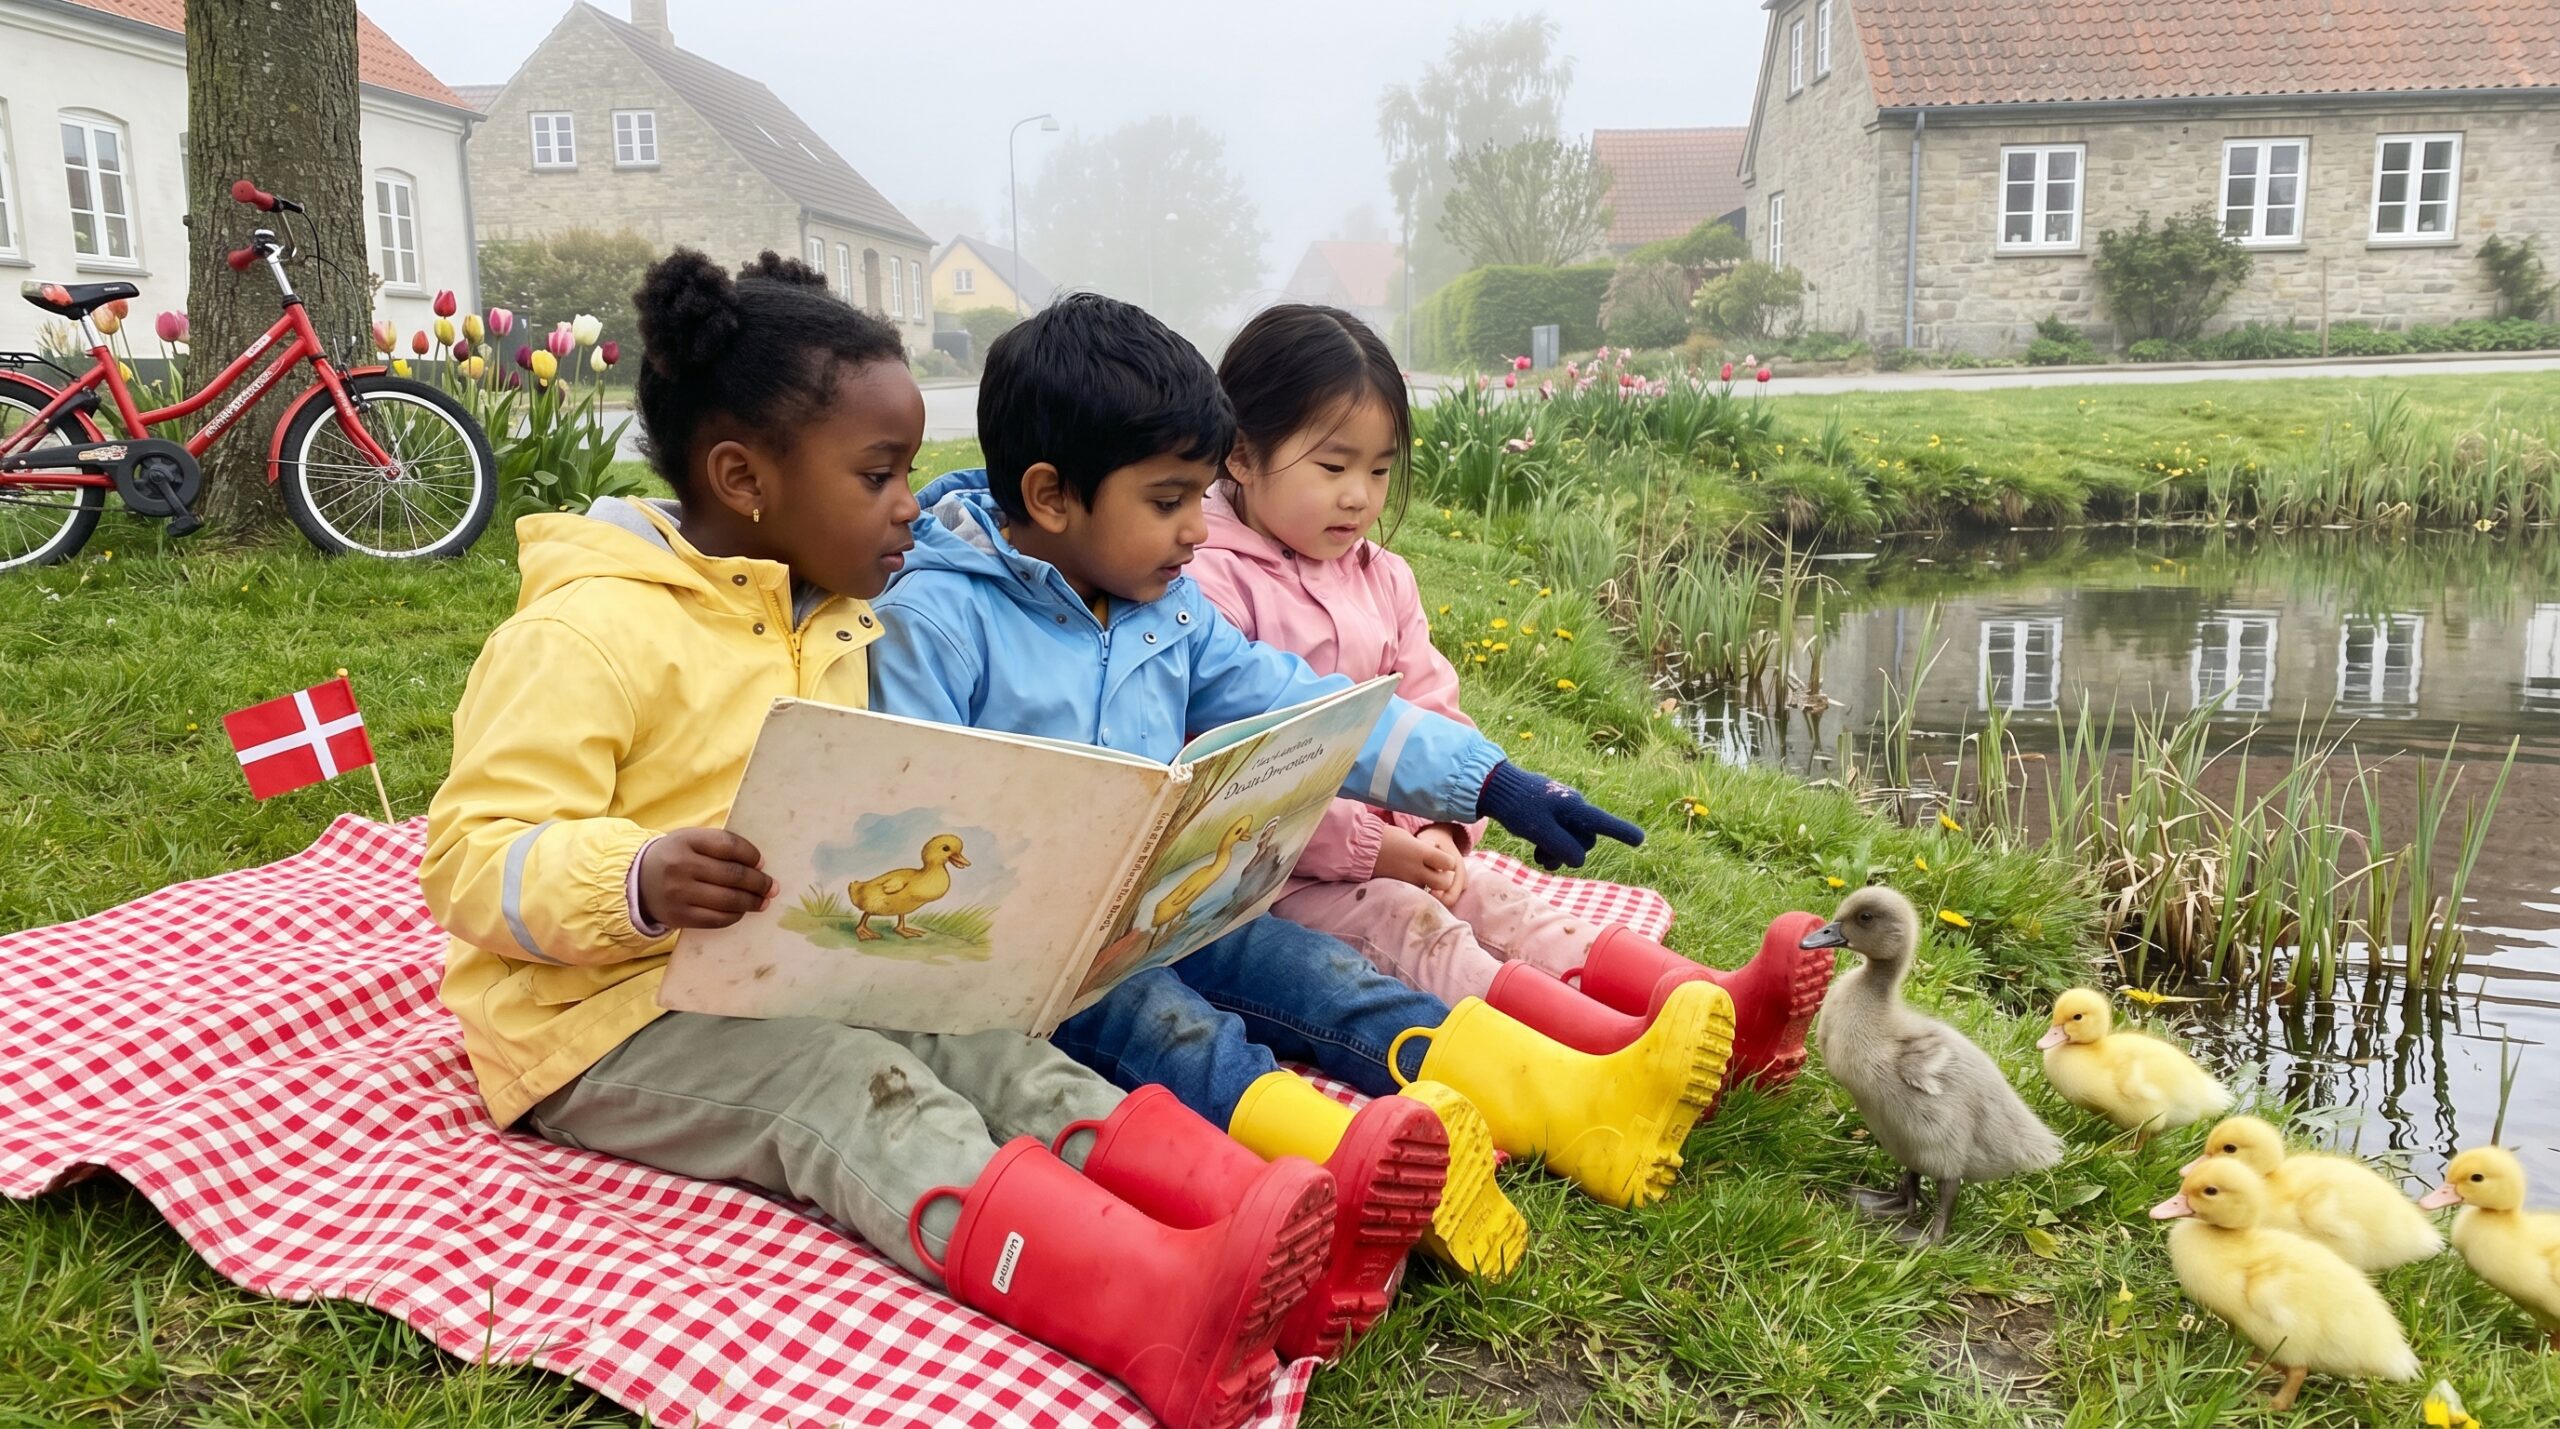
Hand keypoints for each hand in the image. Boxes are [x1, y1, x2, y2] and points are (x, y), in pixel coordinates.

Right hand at [637, 827, 774, 929]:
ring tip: (764, 900)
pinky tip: (742, 910)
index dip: (751, 854)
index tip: (761, 863)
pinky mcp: (680, 916)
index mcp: (685, 841)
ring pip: (728, 899)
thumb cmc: (674, 858)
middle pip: (732, 875)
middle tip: (772, 886)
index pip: (728, 845)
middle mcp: (681, 866)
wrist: (637, 882)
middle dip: (759, 882)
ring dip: (753, 901)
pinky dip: (735, 914)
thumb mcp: (690, 841)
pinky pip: (717, 918)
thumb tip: (758, 866)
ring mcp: (679, 893)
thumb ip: (720, 846)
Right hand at [1374, 826, 1464, 904]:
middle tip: (1441, 873)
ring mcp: (1407, 881)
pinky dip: (1417, 886)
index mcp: (1421, 853)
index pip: (1448, 863)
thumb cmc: (1385, 838)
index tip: (1443, 860)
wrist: (1360, 849)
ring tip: (1422, 874)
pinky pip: (1415, 890)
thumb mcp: (1409, 838)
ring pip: (1429, 888)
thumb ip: (1425, 847)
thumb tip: (1436, 851)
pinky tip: (1410, 877)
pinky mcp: (1399, 889)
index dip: (1449, 862)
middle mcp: (1416, 870)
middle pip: (1443, 882)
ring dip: (1430, 884)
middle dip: (1446, 879)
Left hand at [1475, 762, 1644, 869]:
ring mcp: (1562, 811)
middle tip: (1545, 857)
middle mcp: (1573, 807)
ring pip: (1572, 840)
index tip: (1640, 839)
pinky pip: (1560, 836)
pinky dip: (1551, 847)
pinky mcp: (1551, 815)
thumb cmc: (1517, 806)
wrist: (1496, 788)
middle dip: (1570, 852)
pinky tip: (1537, 851)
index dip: (1622, 832)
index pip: (1603, 822)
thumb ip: (1562, 846)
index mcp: (1574, 807)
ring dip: (1558, 853)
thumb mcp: (1539, 830)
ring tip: (1539, 857)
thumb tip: (1580, 860)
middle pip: (1585, 839)